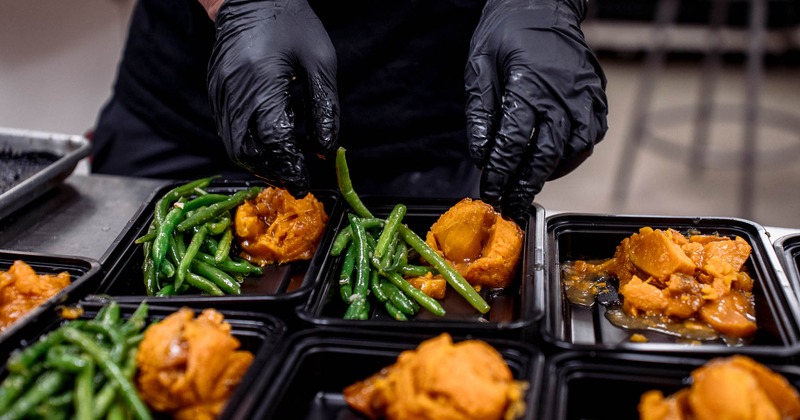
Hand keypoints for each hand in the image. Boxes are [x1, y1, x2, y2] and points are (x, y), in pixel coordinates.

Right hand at [208, 0, 338, 197]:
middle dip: (271, 169)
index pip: (274, 139)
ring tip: (284, 164)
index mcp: (262, 82)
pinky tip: (268, 142)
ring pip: (231, 145)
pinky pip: (226, 129)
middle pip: (245, 151)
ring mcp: (220, 92)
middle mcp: (234, 92)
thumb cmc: (291, 23)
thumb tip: (326, 148)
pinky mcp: (215, 91)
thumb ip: (324, 108)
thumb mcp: (320, 62)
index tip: (304, 182)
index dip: (290, 166)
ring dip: (257, 161)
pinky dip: (247, 144)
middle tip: (294, 176)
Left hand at [465, 0, 607, 220]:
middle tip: (511, 203)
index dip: (501, 172)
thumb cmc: (507, 32)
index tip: (492, 191)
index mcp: (528, 86)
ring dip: (550, 173)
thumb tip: (482, 153)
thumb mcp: (480, 66)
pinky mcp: (596, 97)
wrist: (544, 4)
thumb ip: (480, 111)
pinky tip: (555, 161)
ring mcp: (584, 97)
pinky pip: (590, 137)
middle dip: (525, 184)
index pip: (513, 142)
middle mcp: (562, 95)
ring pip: (572, 151)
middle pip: (545, 155)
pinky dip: (572, 155)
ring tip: (529, 184)